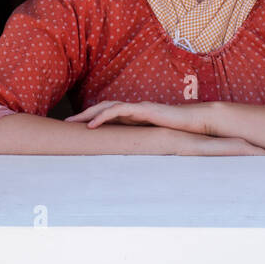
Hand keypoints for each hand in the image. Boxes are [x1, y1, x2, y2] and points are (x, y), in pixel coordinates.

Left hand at [66, 99, 214, 134]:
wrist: (197, 122)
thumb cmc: (178, 131)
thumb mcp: (155, 139)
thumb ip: (142, 142)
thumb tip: (130, 157)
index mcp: (136, 116)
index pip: (109, 113)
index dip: (93, 118)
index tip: (77, 128)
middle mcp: (134, 109)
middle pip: (104, 107)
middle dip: (84, 114)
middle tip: (67, 123)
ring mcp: (139, 107)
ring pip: (107, 106)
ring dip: (89, 113)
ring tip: (75, 122)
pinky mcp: (144, 109)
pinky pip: (119, 110)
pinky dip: (103, 116)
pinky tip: (92, 125)